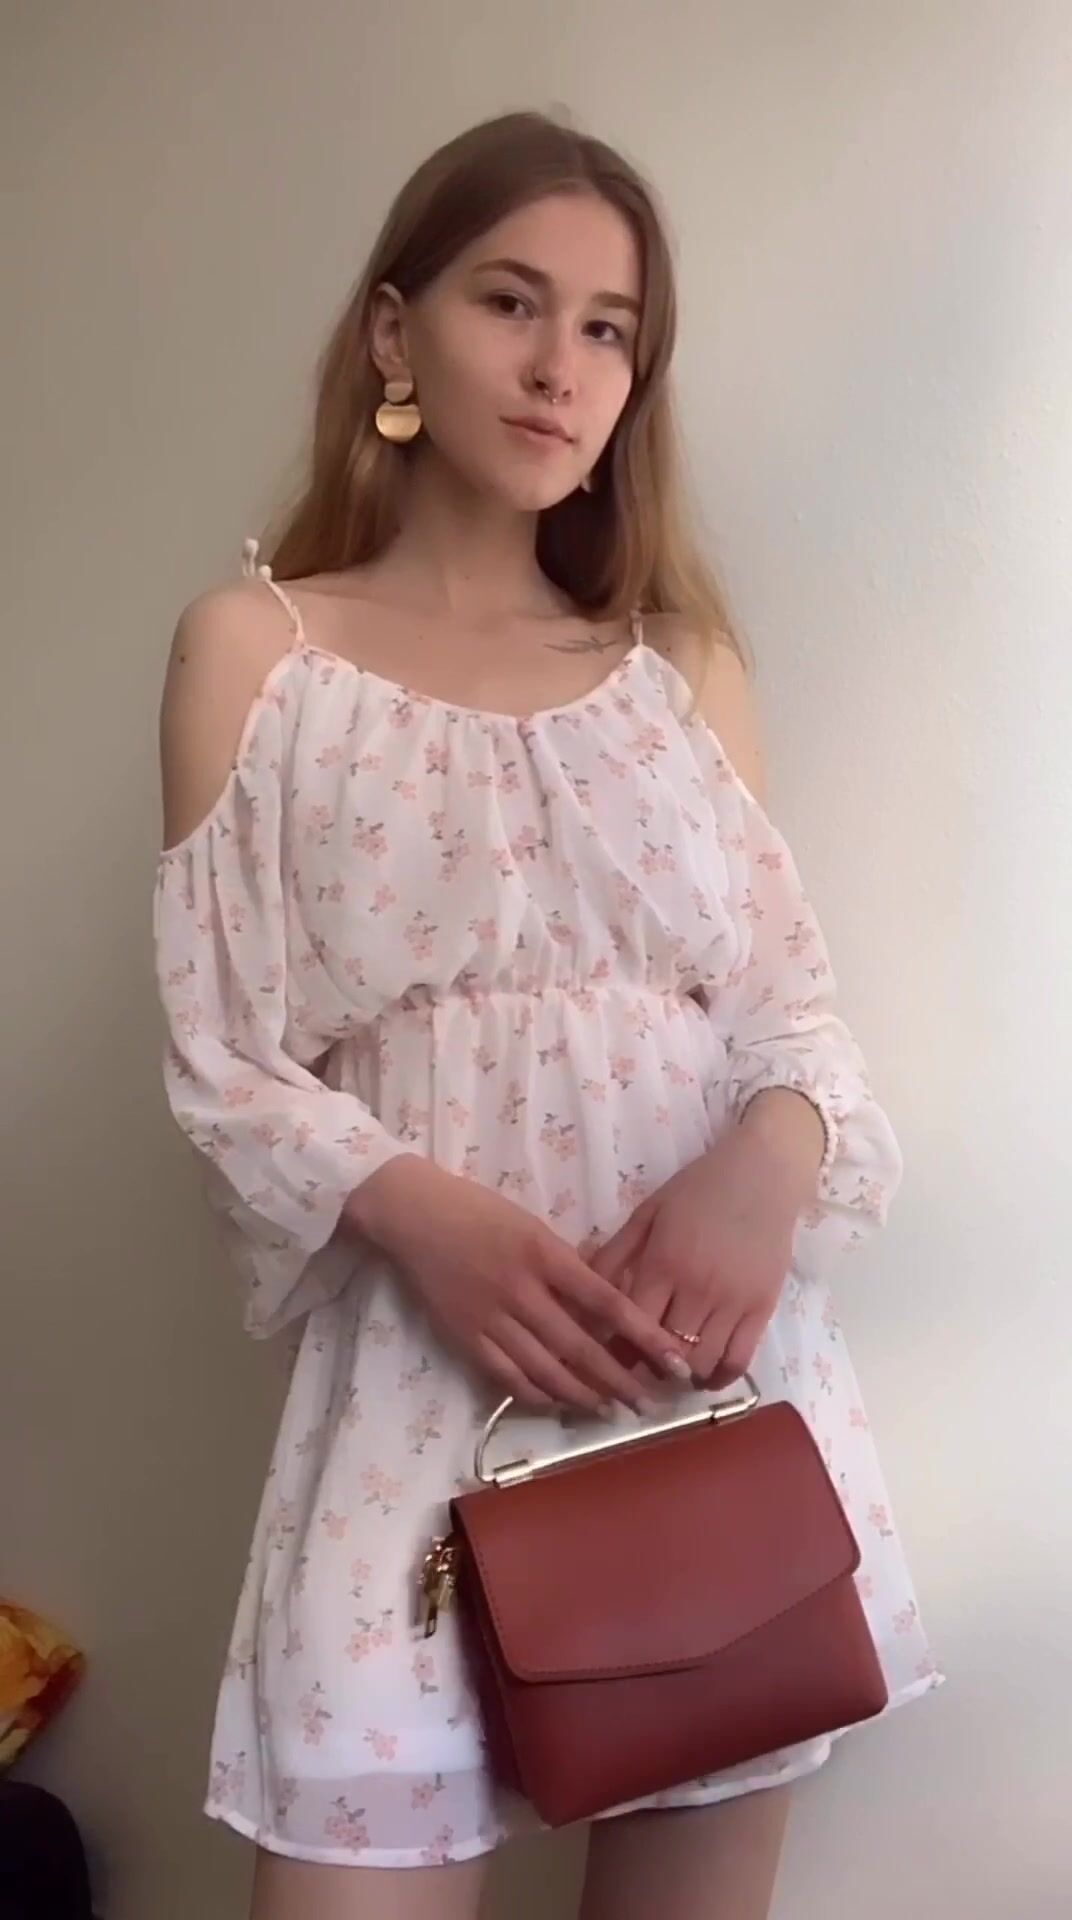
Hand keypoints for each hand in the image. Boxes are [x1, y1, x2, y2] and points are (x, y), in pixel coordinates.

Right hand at [343, 1157, 693, 1415]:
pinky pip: (508, 1377)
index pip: (604, 1301)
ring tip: (610, 1408)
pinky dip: (538, 1394)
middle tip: (648, 1402)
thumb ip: (565, 1265)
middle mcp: (520, 1289)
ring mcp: (490, 1317)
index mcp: (543, 1254)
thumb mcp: (532, 1225)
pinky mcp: (465, 1337)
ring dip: (582, 1395)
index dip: (641, 1334)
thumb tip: (604, 1304)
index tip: (671, 1358)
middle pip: (579, 1346)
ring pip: (545, 1370)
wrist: (413, 1216)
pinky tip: (560, 1401)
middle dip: (618, 1379)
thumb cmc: (478, 1212)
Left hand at [590, 1110, 818, 1390]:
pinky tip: (704, 1375)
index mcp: (663, 1263)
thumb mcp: (647, 1213)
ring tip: (668, 1371)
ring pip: (701, 1363)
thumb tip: (580, 1293)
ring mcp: (734, 1301)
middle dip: (645, 1368)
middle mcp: (698, 1288)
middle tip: (635, 1370)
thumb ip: (614, 1254)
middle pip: (665, 1353)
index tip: (606, 1357)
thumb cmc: (698, 1189)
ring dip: (681, 1376)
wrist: (763, 1173)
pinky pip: (739, 1360)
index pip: (632, 1325)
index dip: (616, 1349)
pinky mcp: (763, 1308)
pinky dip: (718, 1377)